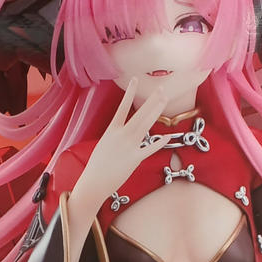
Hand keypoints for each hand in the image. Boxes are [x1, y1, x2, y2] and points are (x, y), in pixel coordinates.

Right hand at [71, 78, 172, 217]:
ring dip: (156, 112)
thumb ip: (115, 137)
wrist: (94, 182)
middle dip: (151, 101)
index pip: (122, 107)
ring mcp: (128, 146)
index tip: (134, 79)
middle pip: (139, 114)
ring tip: (164, 101)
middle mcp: (121, 135)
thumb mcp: (104, 146)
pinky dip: (159, 142)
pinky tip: (167, 135)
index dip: (129, 93)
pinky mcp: (134, 159)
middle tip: (162, 89)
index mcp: (111, 130)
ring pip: (145, 125)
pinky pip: (149, 148)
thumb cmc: (97, 166)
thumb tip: (122, 133)